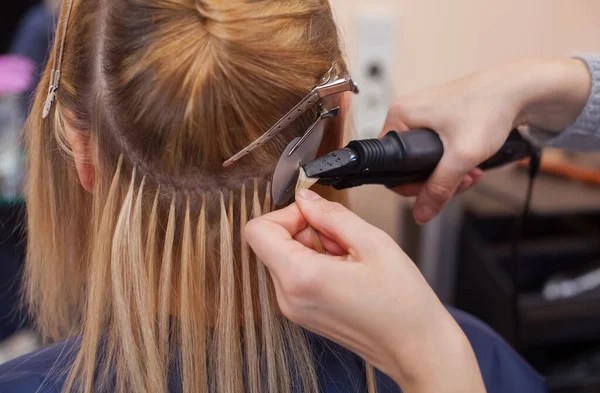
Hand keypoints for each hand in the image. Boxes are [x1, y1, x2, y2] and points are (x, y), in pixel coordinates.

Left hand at [245, 189, 484, 391]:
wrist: (416, 348)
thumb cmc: (402, 303)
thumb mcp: (372, 242)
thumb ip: (331, 214)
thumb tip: (306, 198)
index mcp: (300, 277)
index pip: (258, 230)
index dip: (286, 214)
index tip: (315, 215)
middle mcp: (288, 297)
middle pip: (272, 243)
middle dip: (305, 230)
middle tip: (342, 238)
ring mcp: (293, 309)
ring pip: (285, 257)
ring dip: (313, 247)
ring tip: (349, 258)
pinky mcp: (303, 314)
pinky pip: (296, 276)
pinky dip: (316, 264)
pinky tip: (347, 270)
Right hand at [383, 58, 590, 222]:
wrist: (519, 89)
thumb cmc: (489, 107)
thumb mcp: (461, 156)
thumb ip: (438, 188)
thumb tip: (421, 214)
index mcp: (399, 116)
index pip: (389, 164)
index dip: (411, 185)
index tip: (435, 189)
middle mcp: (407, 113)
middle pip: (407, 165)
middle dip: (436, 180)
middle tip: (460, 181)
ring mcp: (423, 115)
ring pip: (423, 159)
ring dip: (448, 173)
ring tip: (471, 172)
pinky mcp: (438, 118)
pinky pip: (436, 150)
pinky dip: (453, 161)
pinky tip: (471, 162)